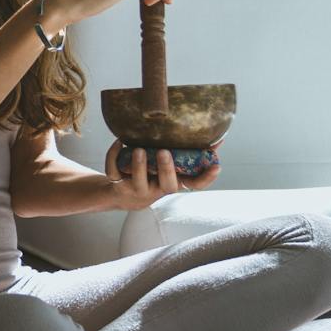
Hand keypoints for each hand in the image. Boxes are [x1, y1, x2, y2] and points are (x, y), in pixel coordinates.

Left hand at [102, 136, 223, 210]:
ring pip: (139, 182)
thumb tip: (216, 137)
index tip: (216, 166)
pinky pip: (114, 172)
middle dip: (167, 169)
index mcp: (173, 182)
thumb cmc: (152, 174)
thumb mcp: (170, 166)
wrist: (121, 193)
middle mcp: (157, 189)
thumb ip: (188, 153)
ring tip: (139, 149)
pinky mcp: (118, 184)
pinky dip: (113, 156)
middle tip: (165, 152)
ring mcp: (137, 189)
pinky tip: (119, 142)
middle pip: (167, 186)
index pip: (195, 185)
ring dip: (139, 165)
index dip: (206, 178)